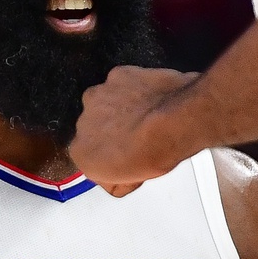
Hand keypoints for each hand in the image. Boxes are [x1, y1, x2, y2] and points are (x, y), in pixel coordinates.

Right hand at [70, 67, 199, 196]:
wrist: (176, 120)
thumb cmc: (156, 150)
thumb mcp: (133, 182)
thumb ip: (115, 180)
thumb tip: (119, 178)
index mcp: (81, 153)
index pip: (89, 158)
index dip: (109, 160)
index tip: (124, 160)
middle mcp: (83, 122)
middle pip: (95, 129)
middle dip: (113, 133)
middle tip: (139, 139)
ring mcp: (99, 96)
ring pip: (107, 105)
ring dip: (121, 110)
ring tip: (148, 119)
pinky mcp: (117, 76)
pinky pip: (123, 84)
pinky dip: (133, 90)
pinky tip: (150, 100)